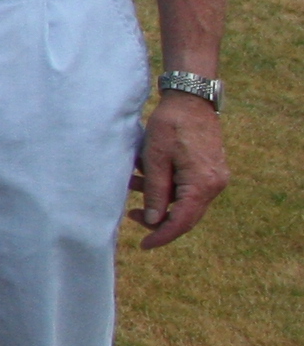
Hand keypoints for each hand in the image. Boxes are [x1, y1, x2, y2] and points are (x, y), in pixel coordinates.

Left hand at [134, 91, 226, 248]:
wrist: (191, 100)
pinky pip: (187, 189)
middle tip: (131, 215)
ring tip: (131, 185)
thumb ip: (155, 191)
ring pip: (184, 202)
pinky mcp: (209, 170)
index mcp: (202, 184)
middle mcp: (214, 185)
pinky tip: (145, 177)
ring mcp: (214, 178)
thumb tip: (152, 220)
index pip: (181, 221)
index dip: (161, 235)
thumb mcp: (155, 159)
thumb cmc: (171, 125)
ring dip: (158, 199)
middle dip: (157, 219)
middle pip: (185, 215)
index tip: (143, 246)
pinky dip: (167, 188)